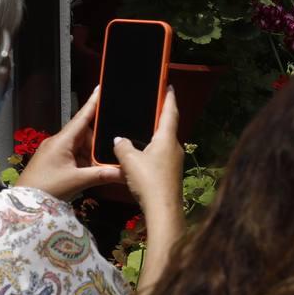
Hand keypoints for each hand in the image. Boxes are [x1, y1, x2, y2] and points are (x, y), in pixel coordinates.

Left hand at [15, 88, 124, 200]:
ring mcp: (55, 152)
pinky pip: (76, 156)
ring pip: (82, 147)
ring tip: (105, 164)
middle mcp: (58, 142)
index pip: (81, 117)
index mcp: (62, 141)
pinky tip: (94, 170)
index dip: (92, 103)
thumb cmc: (47, 188)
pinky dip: (86, 162)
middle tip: (114, 145)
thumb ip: (103, 174)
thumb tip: (126, 172)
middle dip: (99, 141)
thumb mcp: (78, 181)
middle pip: (85, 134)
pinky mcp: (55, 161)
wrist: (24, 204)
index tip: (100, 88)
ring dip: (93, 155)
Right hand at [111, 87, 184, 219]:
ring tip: (143, 126)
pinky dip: (151, 147)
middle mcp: (174, 146)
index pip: (170, 112)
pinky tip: (141, 151)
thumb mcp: (129, 160)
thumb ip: (122, 146)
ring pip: (163, 141)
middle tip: (152, 104)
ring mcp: (174, 160)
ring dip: (155, 132)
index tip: (169, 86)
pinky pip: (160, 153)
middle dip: (161, 114)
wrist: (162, 208)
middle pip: (168, 125)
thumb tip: (119, 139)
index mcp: (167, 138)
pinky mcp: (170, 171)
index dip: (169, 98)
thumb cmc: (148, 180)